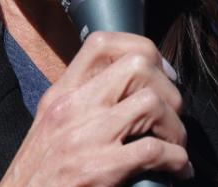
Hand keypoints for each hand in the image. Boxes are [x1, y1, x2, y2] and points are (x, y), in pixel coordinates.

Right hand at [0, 31, 192, 186]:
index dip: (143, 52)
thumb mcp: (52, 126)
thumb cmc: (39, 175)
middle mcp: (72, 108)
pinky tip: (178, 171)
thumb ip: (82, 105)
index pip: (102, 44)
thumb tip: (126, 94)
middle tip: (172, 116)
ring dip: (175, 127)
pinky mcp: (98, 170)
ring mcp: (85, 137)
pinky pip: (154, 151)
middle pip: (136, 67)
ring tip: (175, 145)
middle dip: (168, 90)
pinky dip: (177, 161)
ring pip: (151, 104)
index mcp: (61, 94)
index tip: (161, 75)